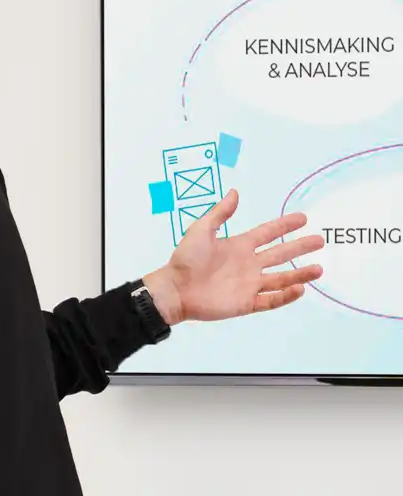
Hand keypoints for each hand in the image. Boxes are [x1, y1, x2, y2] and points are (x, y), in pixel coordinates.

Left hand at [143, 188, 324, 325]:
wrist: (175, 289)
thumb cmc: (185, 259)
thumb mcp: (201, 230)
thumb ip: (220, 213)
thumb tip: (235, 192)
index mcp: (239, 246)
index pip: (268, 233)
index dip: (285, 226)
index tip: (303, 218)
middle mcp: (248, 264)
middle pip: (281, 254)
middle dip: (300, 247)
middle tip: (320, 240)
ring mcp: (248, 285)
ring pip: (281, 278)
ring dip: (299, 274)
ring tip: (319, 268)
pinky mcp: (245, 303)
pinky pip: (270, 300)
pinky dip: (286, 296)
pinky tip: (300, 289)